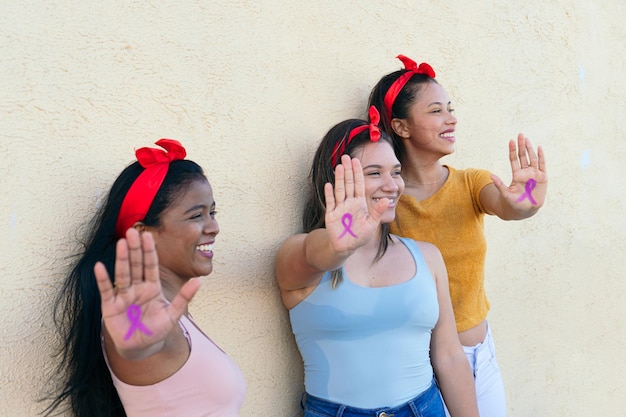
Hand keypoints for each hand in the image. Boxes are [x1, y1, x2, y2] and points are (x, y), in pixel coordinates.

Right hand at [94, 228, 200, 359]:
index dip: (149, 251)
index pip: (151, 265)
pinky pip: (106, 290)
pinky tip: (100, 266)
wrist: (141, 347)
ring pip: (123, 273)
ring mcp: (123, 295)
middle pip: (136, 265)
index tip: (148, 235)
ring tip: (122, 243)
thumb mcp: (173, 314)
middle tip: (133, 231)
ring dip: (122, 259)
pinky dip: (103, 279)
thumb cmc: (156, 329)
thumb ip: (184, 298)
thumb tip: (199, 281)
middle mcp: (137, 287)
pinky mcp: (110, 306)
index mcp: (152, 287)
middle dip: (135, 249)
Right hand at [323, 154, 388, 252]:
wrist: (346, 247)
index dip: (358, 173)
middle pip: (348, 183)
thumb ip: (377, 211)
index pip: (359, 184)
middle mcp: (349, 203)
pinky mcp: (331, 215)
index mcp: (359, 203)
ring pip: (339, 190)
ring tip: (338, 166)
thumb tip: (387, 200)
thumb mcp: (372, 224)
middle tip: (346, 156)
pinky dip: (329, 194)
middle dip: (347, 170)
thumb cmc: (360, 236)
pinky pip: (330, 202)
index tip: (357, 160)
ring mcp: (339, 207)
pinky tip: (328, 184)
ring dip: (339, 178)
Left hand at [491, 133, 546, 210]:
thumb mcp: (505, 194)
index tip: (511, 141)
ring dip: (530, 149)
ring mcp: (534, 174)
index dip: (512, 150)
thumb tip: (490, 176)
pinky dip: (541, 156)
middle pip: (523, 156)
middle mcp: (525, 172)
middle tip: (520, 135)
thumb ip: (499, 185)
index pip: (514, 159)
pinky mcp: (543, 178)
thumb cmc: (514, 203)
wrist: (526, 211)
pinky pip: (542, 165)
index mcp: (516, 175)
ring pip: (532, 158)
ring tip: (527, 139)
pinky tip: (539, 148)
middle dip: (521, 146)